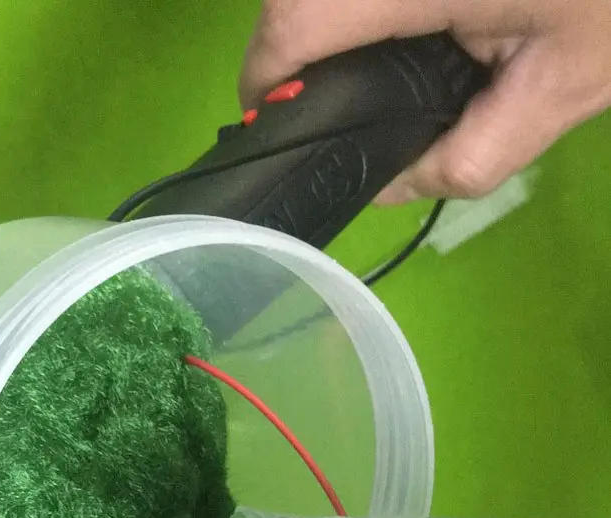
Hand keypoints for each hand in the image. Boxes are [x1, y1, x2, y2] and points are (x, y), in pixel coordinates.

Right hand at [239, 0, 610, 202]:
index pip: (296, 27)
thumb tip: (387, 186)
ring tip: (364, 67)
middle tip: (327, 105)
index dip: (267, 84)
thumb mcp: (562, 91)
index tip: (276, 128)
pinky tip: (395, 28)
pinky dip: (349, 6)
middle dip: (291, 58)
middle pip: (293, 0)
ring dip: (321, 24)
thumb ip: (469, 157)